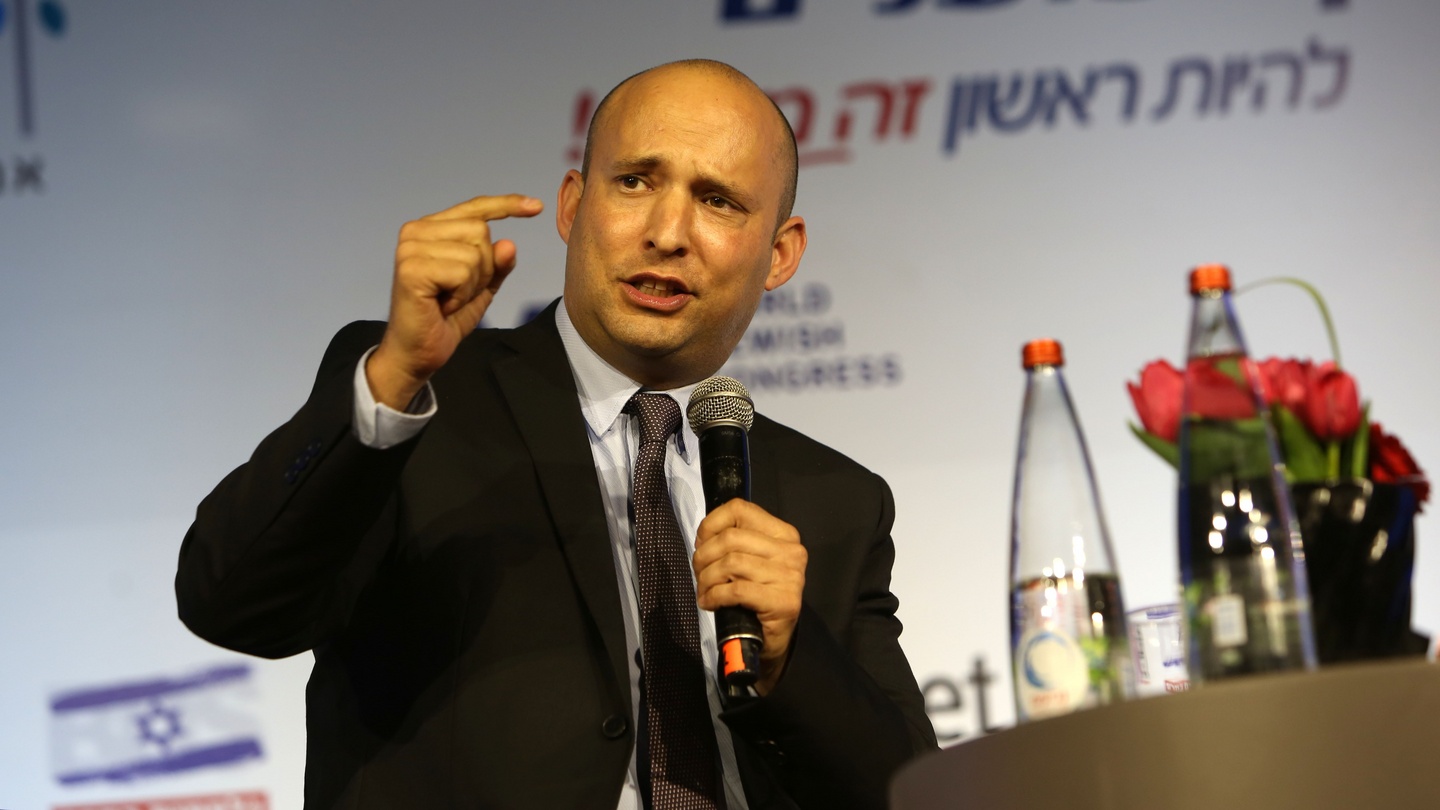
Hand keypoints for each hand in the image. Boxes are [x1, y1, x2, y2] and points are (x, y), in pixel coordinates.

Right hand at [366, 194, 543, 408]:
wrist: (419, 352)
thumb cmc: (445, 318)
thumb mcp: (482, 287)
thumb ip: (497, 264)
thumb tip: (509, 243)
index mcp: (431, 228)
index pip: (475, 209)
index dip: (506, 205)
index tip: (537, 206)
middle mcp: (416, 231)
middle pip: (481, 231)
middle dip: (484, 268)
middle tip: (458, 292)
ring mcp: (411, 247)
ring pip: (475, 253)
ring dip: (472, 285)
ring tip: (449, 300)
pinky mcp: (411, 268)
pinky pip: (462, 272)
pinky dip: (462, 295)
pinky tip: (443, 305)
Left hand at [693, 499, 806, 694]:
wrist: (772, 640)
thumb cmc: (756, 598)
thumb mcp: (748, 561)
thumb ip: (734, 542)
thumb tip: (703, 536)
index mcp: (784, 534)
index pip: (740, 509)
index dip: (710, 524)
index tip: (700, 543)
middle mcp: (791, 551)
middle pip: (731, 538)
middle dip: (704, 557)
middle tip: (699, 574)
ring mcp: (790, 576)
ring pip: (731, 563)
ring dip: (707, 579)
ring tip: (704, 591)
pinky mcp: (783, 601)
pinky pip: (735, 590)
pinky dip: (714, 596)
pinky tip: (710, 603)